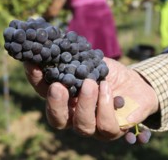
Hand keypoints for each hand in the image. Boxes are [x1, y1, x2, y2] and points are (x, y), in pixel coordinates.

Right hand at [23, 57, 158, 141]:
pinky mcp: (113, 130)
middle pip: (57, 120)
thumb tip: (51, 37)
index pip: (44, 92)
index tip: (32, 63)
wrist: (135, 83)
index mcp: (65, 98)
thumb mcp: (90, 60)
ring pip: (82, 126)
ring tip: (91, 82)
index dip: (36, 79)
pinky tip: (107, 87)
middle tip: (58, 86)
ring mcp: (93, 126)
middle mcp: (75, 116)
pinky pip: (106, 126)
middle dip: (55, 104)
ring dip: (85, 103)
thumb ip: (73, 56)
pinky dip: (105, 105)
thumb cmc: (107, 72)